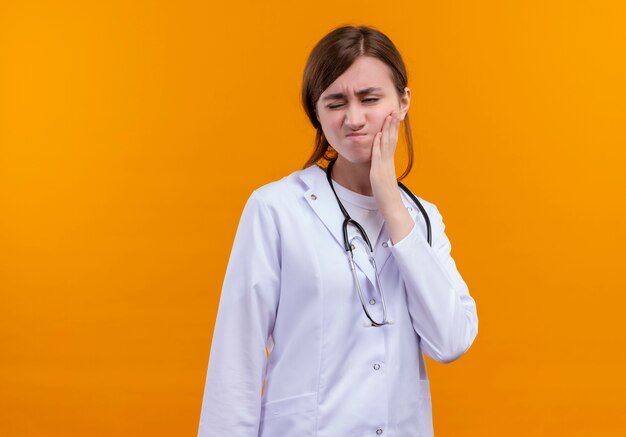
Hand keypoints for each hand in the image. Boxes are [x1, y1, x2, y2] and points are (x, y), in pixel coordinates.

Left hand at [370, 111, 414, 242]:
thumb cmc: (387, 198)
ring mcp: (384, 167)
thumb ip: (382, 172)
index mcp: (389, 164)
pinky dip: (379, 145)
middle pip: (391, 140)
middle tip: (393, 111)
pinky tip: (379, 135)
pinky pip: (379, 156)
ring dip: (387, 130)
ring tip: (389, 117)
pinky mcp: (379, 173)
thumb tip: (381, 168)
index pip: (391, 143)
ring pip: (387, 145)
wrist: (392, 209)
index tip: (393, 119)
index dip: (392, 131)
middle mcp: (388, 163)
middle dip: (392, 125)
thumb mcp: (384, 181)